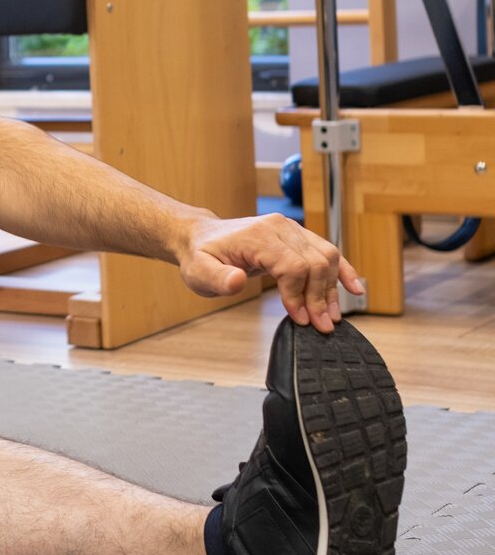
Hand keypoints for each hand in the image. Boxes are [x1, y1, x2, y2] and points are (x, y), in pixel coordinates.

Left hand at [177, 213, 363, 333]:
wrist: (202, 237)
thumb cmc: (201, 256)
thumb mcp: (199, 272)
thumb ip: (217, 279)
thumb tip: (237, 281)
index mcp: (260, 235)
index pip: (294, 266)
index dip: (300, 296)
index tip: (298, 320)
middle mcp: (281, 227)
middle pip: (315, 262)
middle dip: (320, 298)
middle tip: (321, 327)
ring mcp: (292, 230)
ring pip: (326, 258)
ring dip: (332, 290)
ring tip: (332, 318)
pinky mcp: (298, 237)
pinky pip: (328, 251)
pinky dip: (343, 270)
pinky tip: (356, 289)